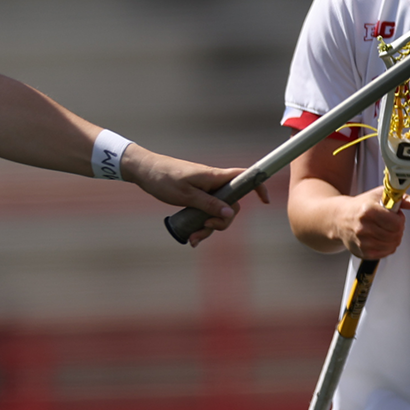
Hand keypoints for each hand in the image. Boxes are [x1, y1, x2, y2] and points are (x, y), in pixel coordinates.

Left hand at [121, 148, 270, 246]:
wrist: (144, 171)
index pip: (244, 177)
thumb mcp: (185, 194)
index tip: (265, 201)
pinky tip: (190, 237)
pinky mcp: (195, 198)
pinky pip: (205, 214)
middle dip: (222, 221)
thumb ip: (208, 203)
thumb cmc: (164, 178)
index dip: (258, 187)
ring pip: (217, 213)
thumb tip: (230, 212)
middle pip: (231, 206)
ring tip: (193, 238)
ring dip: (208, 228)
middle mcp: (213, 184)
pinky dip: (200, 226)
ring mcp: (204, 192)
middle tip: (205, 227)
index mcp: (214, 177)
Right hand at [331, 186, 409, 259]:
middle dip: (397, 229)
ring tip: (385, 230)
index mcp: (368, 211)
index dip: (399, 219)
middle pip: (395, 235)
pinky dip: (387, 246)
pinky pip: (385, 253)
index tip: (394, 215)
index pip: (396, 223)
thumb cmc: (361, 206)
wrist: (339, 218)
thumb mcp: (380, 195)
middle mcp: (363, 227)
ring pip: (392, 244)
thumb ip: (402, 199)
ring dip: (393, 238)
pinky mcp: (362, 252)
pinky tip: (381, 238)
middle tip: (390, 223)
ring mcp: (362, 241)